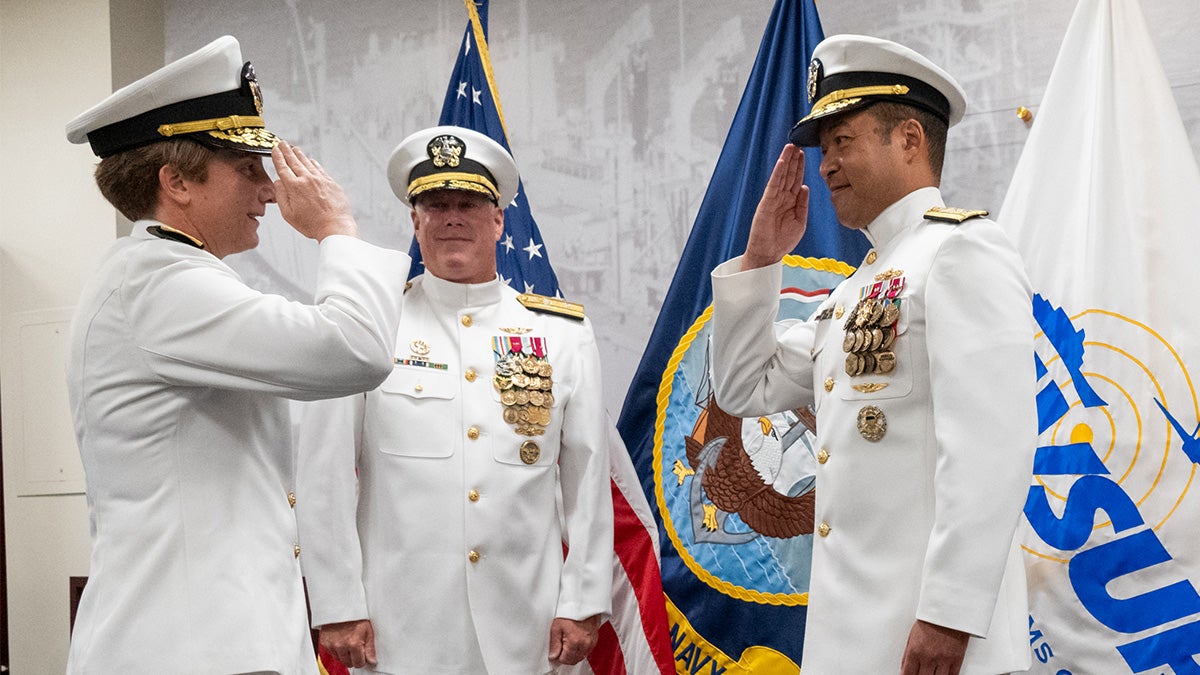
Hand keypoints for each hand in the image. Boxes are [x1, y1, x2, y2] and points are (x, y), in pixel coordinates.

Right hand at [271, 140, 358, 240]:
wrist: (335, 226)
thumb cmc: (312, 224)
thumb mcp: (289, 214)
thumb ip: (281, 196)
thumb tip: (278, 182)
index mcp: (294, 187)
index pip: (282, 167)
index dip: (277, 157)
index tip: (274, 149)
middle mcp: (307, 180)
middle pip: (294, 161)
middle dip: (287, 151)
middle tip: (282, 143)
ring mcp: (320, 180)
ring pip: (307, 163)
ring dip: (299, 154)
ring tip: (294, 148)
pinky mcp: (331, 183)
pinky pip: (320, 169)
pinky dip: (314, 163)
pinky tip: (311, 160)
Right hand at [320, 618, 376, 669]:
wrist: (340, 605)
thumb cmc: (356, 615)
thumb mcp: (368, 630)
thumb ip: (370, 648)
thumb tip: (372, 661)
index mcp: (353, 644)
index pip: (359, 663)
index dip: (363, 659)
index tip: (364, 653)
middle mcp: (341, 646)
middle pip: (348, 663)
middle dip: (354, 658)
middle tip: (357, 646)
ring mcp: (331, 645)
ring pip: (340, 659)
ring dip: (345, 654)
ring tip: (349, 641)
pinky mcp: (325, 643)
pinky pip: (332, 653)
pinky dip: (337, 650)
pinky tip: (341, 640)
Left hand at [548, 614, 601, 665]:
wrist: (583, 603)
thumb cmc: (571, 612)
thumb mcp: (556, 627)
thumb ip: (554, 644)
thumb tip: (553, 656)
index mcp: (574, 642)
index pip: (565, 660)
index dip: (558, 655)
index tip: (556, 650)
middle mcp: (584, 645)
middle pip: (573, 660)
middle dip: (566, 656)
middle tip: (561, 646)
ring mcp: (591, 643)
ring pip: (580, 657)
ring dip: (573, 654)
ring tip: (568, 642)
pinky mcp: (595, 640)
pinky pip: (586, 651)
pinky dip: (580, 649)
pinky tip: (575, 641)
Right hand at [742, 144, 808, 270]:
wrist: (769, 254)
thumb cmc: (782, 241)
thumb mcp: (800, 221)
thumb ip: (802, 204)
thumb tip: (805, 187)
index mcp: (790, 202)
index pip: (796, 180)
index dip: (800, 167)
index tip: (803, 154)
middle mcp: (782, 198)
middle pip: (789, 174)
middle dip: (793, 159)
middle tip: (797, 144)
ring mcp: (773, 199)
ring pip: (781, 176)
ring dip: (786, 161)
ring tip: (790, 147)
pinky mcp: (766, 203)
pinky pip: (773, 185)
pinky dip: (777, 174)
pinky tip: (782, 163)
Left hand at [900, 619, 969, 674]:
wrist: (949, 611)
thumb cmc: (930, 620)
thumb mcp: (912, 635)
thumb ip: (907, 653)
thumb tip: (904, 667)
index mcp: (915, 650)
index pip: (908, 674)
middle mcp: (929, 657)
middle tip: (920, 673)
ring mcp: (943, 660)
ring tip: (931, 673)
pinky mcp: (956, 659)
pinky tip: (942, 674)